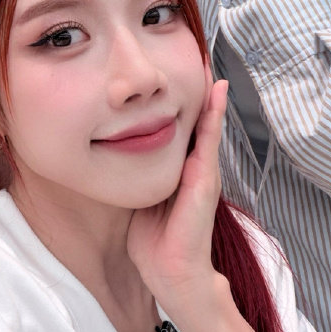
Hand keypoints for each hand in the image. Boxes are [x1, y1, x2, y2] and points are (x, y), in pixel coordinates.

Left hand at [127, 79, 227, 316]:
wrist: (172, 275)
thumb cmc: (154, 241)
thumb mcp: (141, 197)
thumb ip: (137, 174)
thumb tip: (114, 152)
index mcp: (178, 171)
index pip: (180, 129)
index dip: (179, 104)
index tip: (175, 73)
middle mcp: (194, 167)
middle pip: (197, 122)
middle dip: (198, 93)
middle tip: (199, 56)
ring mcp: (202, 172)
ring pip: (207, 125)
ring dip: (210, 96)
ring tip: (209, 65)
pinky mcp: (204, 180)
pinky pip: (209, 141)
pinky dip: (214, 116)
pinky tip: (216, 94)